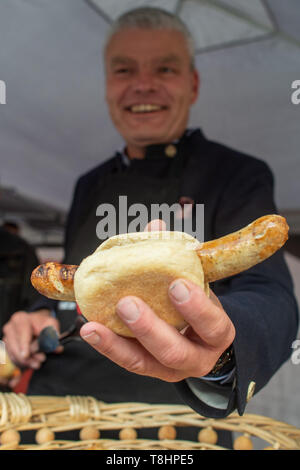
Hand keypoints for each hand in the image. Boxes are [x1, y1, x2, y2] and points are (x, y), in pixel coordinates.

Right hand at [2, 309, 61, 369]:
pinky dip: (23, 363)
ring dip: (26, 361)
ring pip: (14, 354)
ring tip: (38, 363)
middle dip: (28, 356)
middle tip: (41, 360)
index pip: (21, 333)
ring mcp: (7, 338)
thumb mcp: (51, 324)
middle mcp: (10, 328)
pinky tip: (32, 362)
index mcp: (20, 319)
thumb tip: (57, 348)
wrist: (35, 324)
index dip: (24, 345)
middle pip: (16, 346)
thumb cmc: (42, 323)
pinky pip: (13, 358)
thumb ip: (54, 335)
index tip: (26, 355)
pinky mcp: (7, 348)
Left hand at [80, 220, 234, 381]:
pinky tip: (90, 329)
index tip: (177, 284)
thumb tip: (155, 226)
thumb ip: (179, 258)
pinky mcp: (148, 369)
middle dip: (149, 328)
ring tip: (93, 324)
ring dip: (117, 343)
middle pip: (175, 351)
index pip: (213, 325)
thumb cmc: (199, 303)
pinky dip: (107, 346)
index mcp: (217, 333)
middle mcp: (197, 358)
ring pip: (144, 363)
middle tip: (127, 302)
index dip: (197, 308)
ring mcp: (170, 369)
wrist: (201, 336)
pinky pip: (127, 361)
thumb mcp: (198, 284)